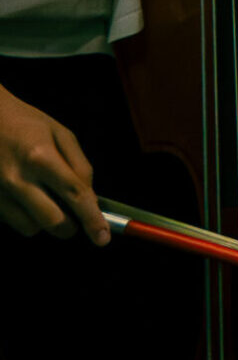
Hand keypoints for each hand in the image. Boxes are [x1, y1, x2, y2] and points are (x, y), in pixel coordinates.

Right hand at [0, 83, 104, 243]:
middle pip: (53, 221)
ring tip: (47, 200)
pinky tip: (27, 197)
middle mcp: (17, 179)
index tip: (102, 238)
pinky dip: (26, 217)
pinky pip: (13, 222)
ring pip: (31, 228)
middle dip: (70, 226)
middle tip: (75, 217)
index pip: (75, 195)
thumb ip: (79, 165)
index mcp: (41, 157)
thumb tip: (90, 195)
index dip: (92, 219)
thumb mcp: (60, 133)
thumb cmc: (24, 122)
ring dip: (46, 222)